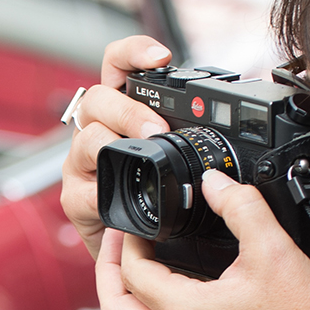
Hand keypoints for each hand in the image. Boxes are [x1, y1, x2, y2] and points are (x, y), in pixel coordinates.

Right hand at [60, 36, 172, 259]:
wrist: (137, 255)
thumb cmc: (162, 206)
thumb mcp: (180, 168)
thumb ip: (193, 145)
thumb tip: (233, 139)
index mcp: (123, 116)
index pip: (117, 68)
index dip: (133, 53)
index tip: (160, 56)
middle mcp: (97, 133)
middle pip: (99, 100)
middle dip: (128, 109)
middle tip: (156, 128)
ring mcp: (83, 165)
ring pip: (88, 139)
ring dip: (115, 144)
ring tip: (142, 154)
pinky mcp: (76, 199)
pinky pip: (84, 190)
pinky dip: (102, 193)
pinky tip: (117, 198)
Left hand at [97, 169, 309, 309]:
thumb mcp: (273, 249)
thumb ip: (240, 206)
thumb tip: (214, 182)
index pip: (130, 272)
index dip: (127, 240)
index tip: (138, 223)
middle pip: (114, 309)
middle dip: (108, 272)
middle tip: (122, 245)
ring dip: (139, 296)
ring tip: (157, 266)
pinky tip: (196, 297)